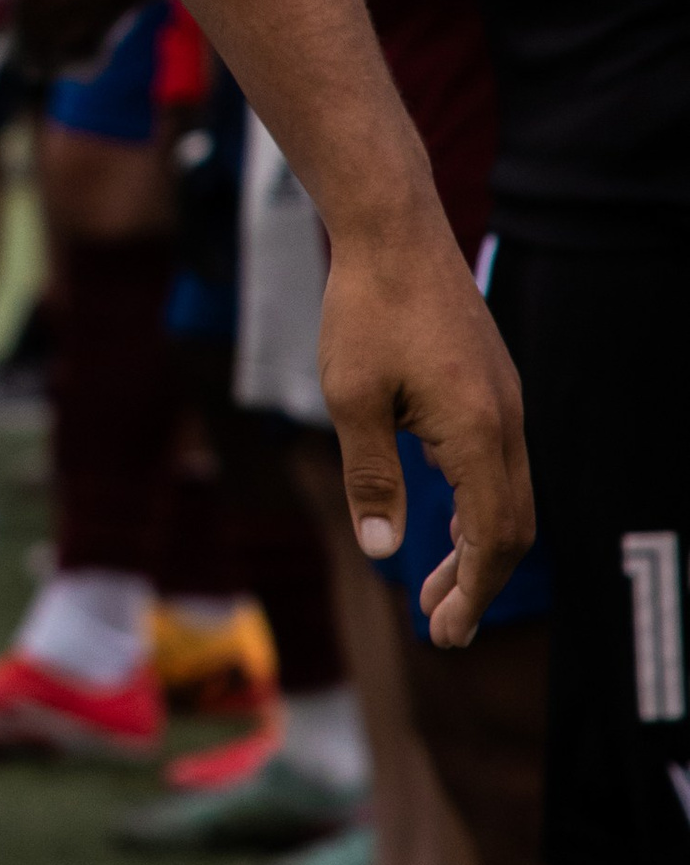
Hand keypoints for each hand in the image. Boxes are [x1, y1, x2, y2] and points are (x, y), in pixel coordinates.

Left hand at [317, 222, 531, 644]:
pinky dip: (477, 505)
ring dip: (477, 546)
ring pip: (508, 494)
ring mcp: (505, 400)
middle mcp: (507, 419)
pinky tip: (445, 521)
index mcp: (478, 431)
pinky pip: (499, 463)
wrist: (392, 230)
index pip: (492, 537)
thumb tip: (383, 551)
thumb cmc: (365, 310)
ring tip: (436, 586)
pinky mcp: (492, 385)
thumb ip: (370, 477)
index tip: (443, 633)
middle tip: (440, 627)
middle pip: (512, 525)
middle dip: (479, 582)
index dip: (472, 592)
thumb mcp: (352, 399)